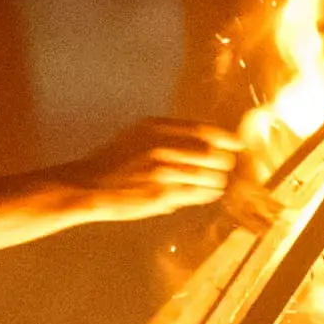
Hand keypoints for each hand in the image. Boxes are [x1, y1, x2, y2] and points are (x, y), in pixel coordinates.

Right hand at [66, 118, 237, 218]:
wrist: (87, 185)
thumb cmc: (113, 161)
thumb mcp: (136, 135)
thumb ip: (167, 134)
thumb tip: (204, 140)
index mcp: (155, 128)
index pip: (202, 130)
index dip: (225, 138)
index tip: (236, 144)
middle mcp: (161, 147)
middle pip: (211, 154)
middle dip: (223, 161)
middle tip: (225, 166)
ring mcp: (163, 172)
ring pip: (208, 176)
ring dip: (217, 180)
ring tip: (217, 182)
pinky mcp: (162, 195)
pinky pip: (197, 194)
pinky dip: (207, 193)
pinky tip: (209, 193)